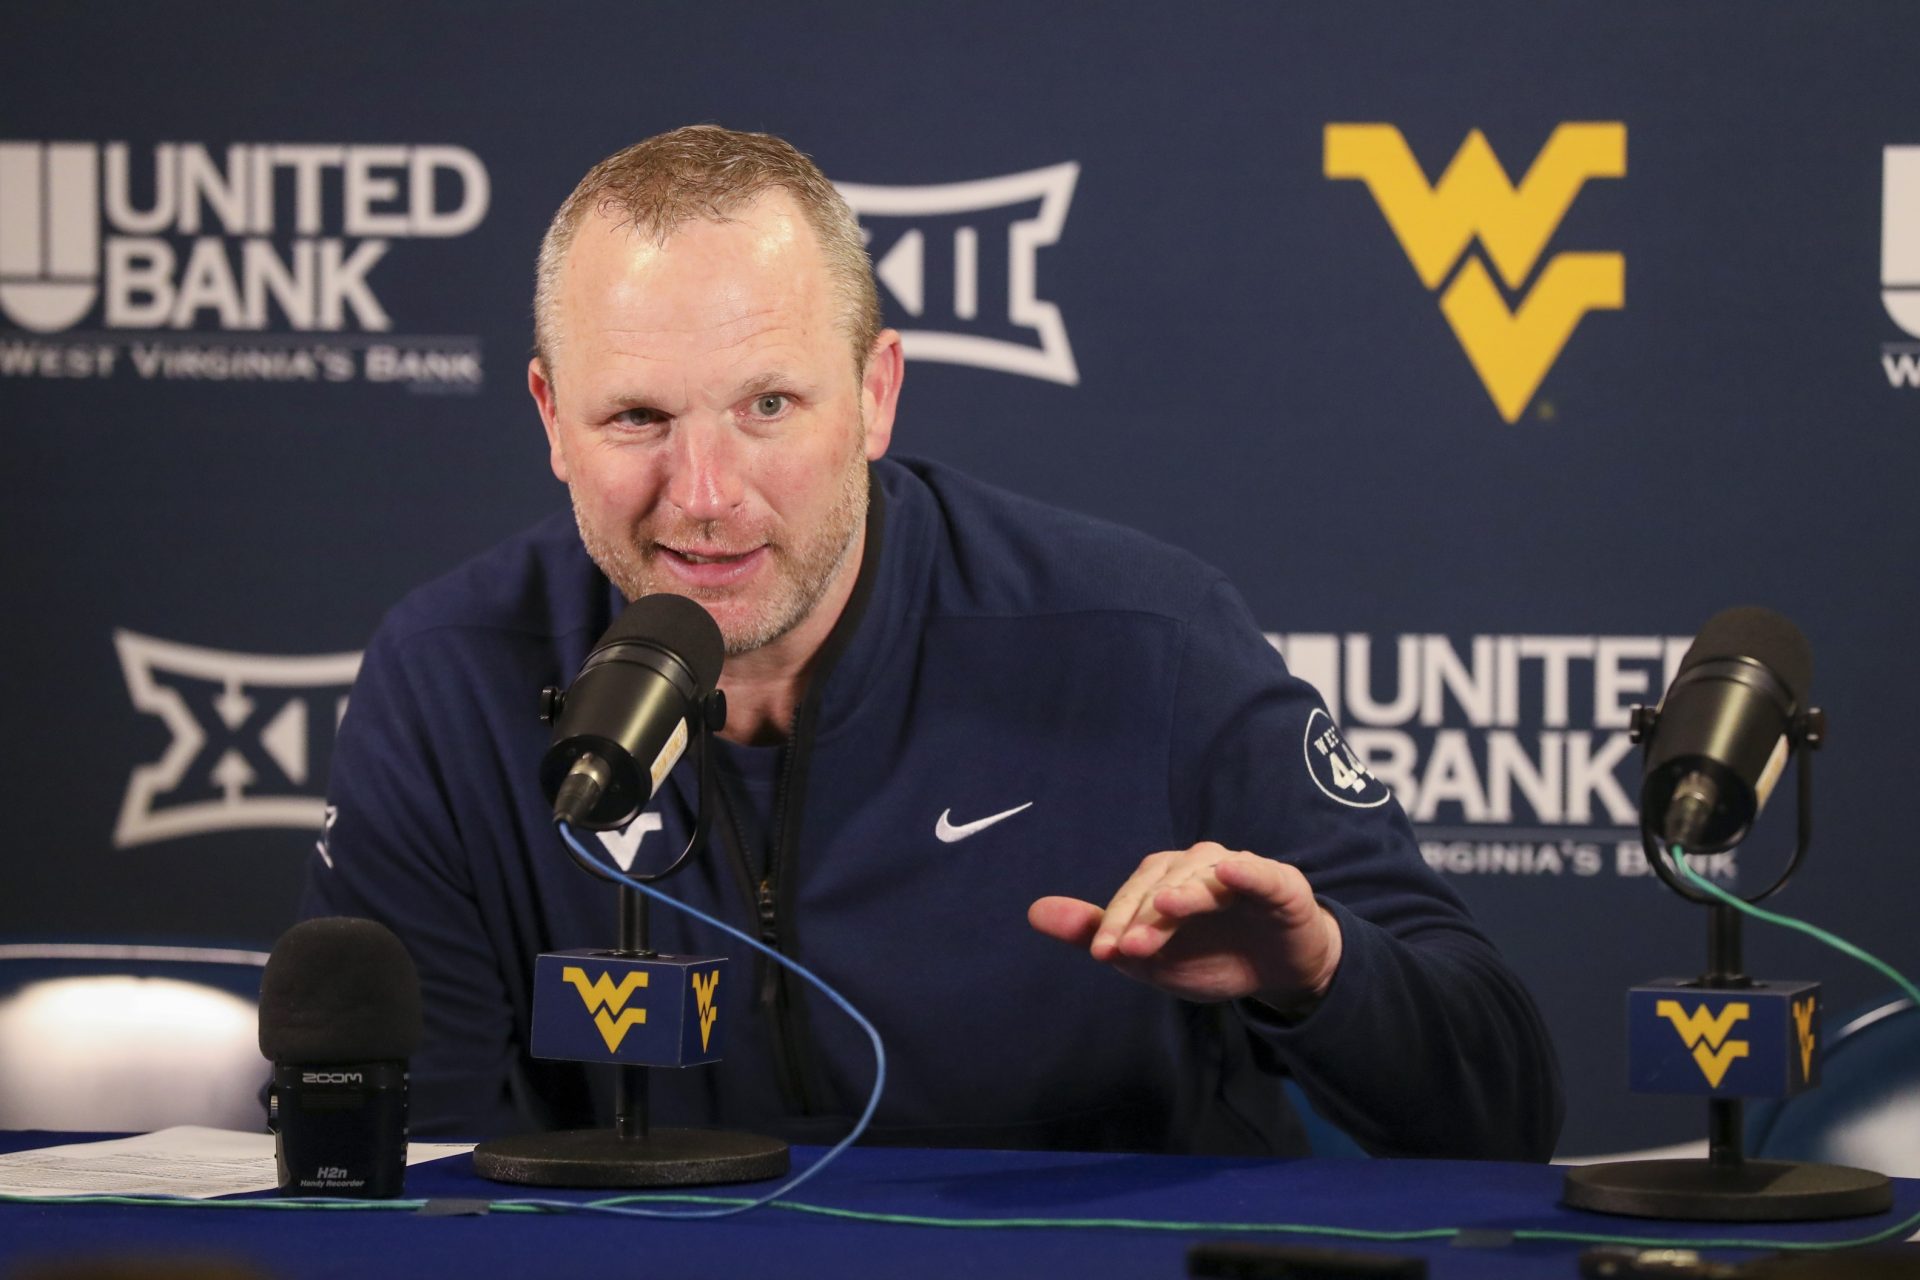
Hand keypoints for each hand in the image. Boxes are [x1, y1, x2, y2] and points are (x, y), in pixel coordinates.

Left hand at [1027, 842, 1342, 1009]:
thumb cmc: (1210, 956)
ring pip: (1205, 877)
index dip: (1116, 922)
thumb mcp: (1150, 958)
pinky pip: (1258, 873)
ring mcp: (1238, 870)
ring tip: (1167, 909)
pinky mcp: (1278, 883)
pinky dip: (1245, 872)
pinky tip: (1229, 874)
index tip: (1102, 954)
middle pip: (1164, 885)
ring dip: (1186, 895)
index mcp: (1163, 879)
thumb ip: (1097, 934)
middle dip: (1144, 916)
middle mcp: (1197, 866)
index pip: (1133, 896)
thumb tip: (1033, 911)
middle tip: (1130, 948)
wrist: (1277, 971)